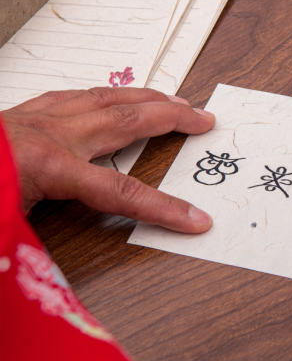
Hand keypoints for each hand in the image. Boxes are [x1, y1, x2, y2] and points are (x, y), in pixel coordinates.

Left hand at [2, 87, 215, 232]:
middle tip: (204, 120)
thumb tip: (52, 266)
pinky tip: (114, 96)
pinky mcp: (25, 112)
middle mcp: (50, 134)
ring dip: (145, 98)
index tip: (195, 218)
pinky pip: (73, 95)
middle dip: (172, 120)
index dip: (163, 208)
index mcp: (47, 166)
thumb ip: (40, 237)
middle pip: (127, 122)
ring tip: (173, 99)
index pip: (121, 191)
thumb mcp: (6, 220)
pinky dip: (103, 95)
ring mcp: (38, 118)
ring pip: (104, 98)